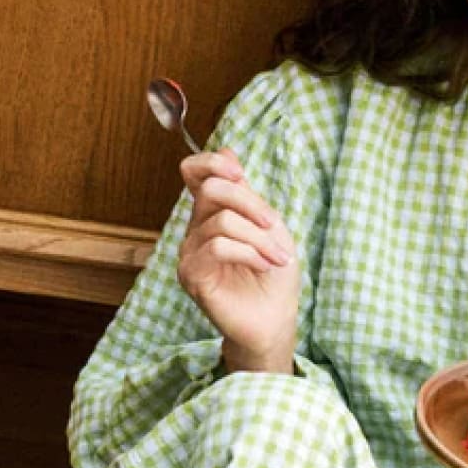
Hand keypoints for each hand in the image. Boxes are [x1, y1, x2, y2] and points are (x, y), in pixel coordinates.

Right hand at [177, 149, 299, 371]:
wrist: (275, 319)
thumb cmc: (274, 274)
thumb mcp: (270, 226)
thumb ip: (247, 194)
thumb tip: (229, 149)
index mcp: (213, 213)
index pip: (194, 172)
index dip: (213, 162)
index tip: (240, 172)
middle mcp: (196, 229)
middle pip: (211, 189)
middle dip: (249, 202)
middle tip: (273, 225)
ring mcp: (190, 251)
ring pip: (220, 220)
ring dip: (257, 237)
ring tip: (277, 257)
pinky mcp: (191, 274)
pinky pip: (217, 246)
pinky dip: (248, 252)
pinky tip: (264, 266)